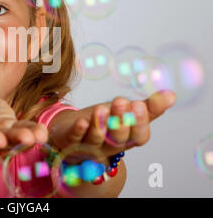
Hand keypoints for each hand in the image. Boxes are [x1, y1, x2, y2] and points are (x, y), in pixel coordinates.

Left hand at [50, 90, 175, 156]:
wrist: (71, 134)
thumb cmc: (104, 123)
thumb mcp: (126, 114)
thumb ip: (147, 108)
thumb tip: (171, 95)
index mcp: (126, 139)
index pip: (138, 136)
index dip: (139, 123)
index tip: (139, 105)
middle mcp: (109, 145)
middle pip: (117, 138)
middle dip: (120, 121)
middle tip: (121, 102)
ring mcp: (88, 146)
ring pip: (96, 138)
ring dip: (100, 124)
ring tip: (101, 108)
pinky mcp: (70, 142)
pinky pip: (74, 139)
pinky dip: (79, 131)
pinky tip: (82, 121)